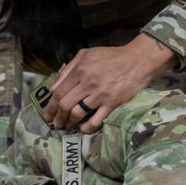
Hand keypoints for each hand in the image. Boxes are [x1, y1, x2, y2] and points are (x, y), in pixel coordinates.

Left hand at [42, 33, 176, 131]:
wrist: (137, 61)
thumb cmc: (111, 57)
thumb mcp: (86, 55)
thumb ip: (68, 69)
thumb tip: (54, 87)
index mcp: (80, 70)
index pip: (59, 92)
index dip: (50, 106)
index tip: (47, 115)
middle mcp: (87, 83)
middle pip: (65, 105)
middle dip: (57, 117)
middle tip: (56, 124)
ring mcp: (100, 95)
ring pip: (77, 114)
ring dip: (69, 123)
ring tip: (67, 127)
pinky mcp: (112, 104)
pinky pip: (96, 120)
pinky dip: (87, 128)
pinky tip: (83, 129)